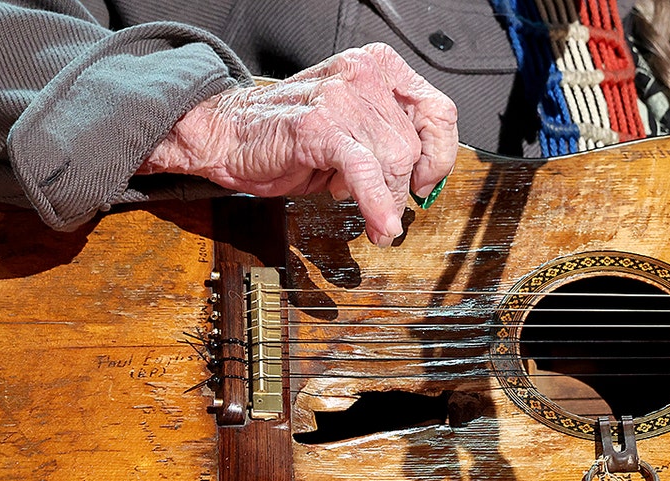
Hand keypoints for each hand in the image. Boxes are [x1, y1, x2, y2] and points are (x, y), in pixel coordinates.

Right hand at [141, 43, 458, 246]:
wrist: (228, 135)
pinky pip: (365, 172)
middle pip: (413, 144)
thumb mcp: (351, 127)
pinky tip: (379, 224)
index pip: (438, 110)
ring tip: (370, 216)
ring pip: (393, 160)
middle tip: (387, 207)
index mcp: (376, 67)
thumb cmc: (286, 133)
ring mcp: (340, 98)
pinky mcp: (320, 127)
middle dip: (403, 187)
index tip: (428, 180)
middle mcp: (362, 75)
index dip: (441, 153)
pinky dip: (377, 204)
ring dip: (386, 200)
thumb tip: (425, 178)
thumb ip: (387, 139)